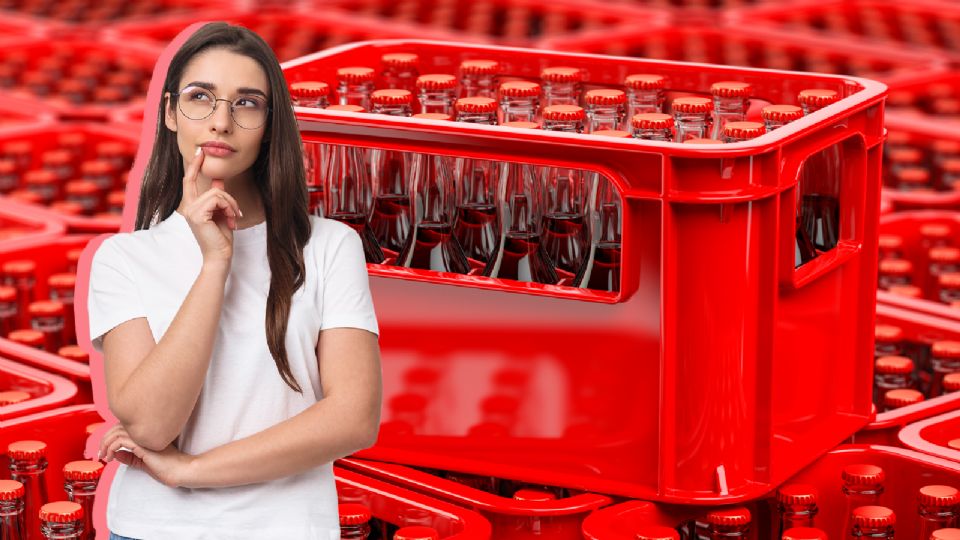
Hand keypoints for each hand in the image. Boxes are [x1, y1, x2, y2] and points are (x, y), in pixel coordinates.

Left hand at [99, 424, 195, 488]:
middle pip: (117, 427)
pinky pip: (120, 440)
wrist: (181, 471)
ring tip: (104, 457)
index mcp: (146, 433)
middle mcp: (145, 431)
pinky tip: (111, 457)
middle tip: (100, 454)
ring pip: (116, 432)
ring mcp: (145, 436)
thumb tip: (117, 454)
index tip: (105, 450)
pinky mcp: (143, 444)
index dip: (110, 436)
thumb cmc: (168, 467)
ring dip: (105, 444)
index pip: (123, 427)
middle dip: (104, 440)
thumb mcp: (145, 462)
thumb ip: (131, 457)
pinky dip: (111, 448)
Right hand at [180, 147, 242, 266]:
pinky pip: (218, 199)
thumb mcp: (221, 213)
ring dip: (231, 205)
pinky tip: (231, 221)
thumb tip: (218, 180)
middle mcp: (188, 207)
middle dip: (227, 197)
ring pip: (217, 193)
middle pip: (211, 187)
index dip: (195, 165)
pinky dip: (229, 208)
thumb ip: (218, 197)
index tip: (200, 152)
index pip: (189, 180)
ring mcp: (191, 210)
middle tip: (236, 212)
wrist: (220, 256)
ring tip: (233, 219)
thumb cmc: (221, 238)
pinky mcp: (197, 214)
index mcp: (191, 206)